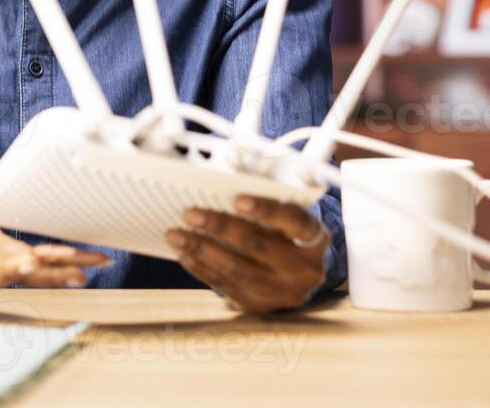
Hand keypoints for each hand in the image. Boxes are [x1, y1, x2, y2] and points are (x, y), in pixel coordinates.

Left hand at [166, 195, 327, 312]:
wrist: (305, 281)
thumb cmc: (290, 238)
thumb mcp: (291, 221)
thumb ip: (268, 207)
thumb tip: (220, 184)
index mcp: (314, 240)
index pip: (294, 222)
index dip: (266, 210)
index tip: (237, 199)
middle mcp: (302, 269)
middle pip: (258, 246)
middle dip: (220, 228)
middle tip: (190, 213)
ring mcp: (280, 292)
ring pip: (237, 270)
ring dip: (201, 250)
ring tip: (175, 234)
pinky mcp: (259, 305)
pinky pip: (225, 286)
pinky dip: (200, 268)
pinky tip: (183, 253)